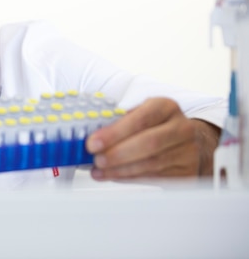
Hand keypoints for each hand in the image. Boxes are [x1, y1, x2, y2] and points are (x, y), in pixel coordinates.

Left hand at [86, 97, 220, 180]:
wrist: (193, 142)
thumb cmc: (158, 125)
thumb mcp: (143, 113)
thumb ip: (120, 122)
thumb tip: (92, 135)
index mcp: (165, 107)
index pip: (140, 119)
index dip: (115, 132)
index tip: (94, 142)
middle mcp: (181, 127)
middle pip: (148, 143)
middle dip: (117, 153)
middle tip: (96, 159)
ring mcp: (187, 151)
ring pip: (151, 163)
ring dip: (120, 169)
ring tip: (100, 169)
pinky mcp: (187, 172)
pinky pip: (155, 177)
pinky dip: (130, 178)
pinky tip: (114, 176)